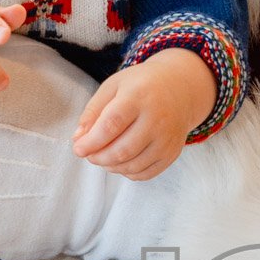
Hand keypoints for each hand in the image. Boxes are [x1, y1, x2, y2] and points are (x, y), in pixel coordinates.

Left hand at [72, 48, 215, 179]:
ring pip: (132, 165)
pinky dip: (127, 172)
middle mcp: (157, 118)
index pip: (111, 125)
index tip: (78, 148)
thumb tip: (79, 139)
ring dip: (110, 166)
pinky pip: (144, 173)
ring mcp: (167, 138)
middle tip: (89, 154)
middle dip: (98, 157)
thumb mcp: (114, 86)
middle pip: (122, 150)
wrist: (180, 88)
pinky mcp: (172, 152)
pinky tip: (120, 161)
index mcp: (138, 96)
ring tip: (102, 156)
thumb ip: (93, 110)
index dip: (91, 141)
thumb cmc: (141, 85)